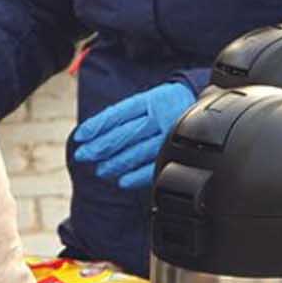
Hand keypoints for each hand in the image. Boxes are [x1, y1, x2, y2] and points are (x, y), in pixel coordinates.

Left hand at [70, 81, 195, 190]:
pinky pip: (154, 167)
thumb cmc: (165, 105)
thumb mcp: (146, 101)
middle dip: (100, 147)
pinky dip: (136, 177)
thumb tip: (92, 133)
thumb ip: (123, 116)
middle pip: (124, 134)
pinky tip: (122, 181)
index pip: (116, 114)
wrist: (202, 105)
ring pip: (137, 152)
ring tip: (100, 170)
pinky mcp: (177, 152)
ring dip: (115, 164)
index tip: (80, 137)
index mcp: (148, 101)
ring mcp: (169, 136)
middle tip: (83, 156)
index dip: (96, 126)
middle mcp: (158, 118)